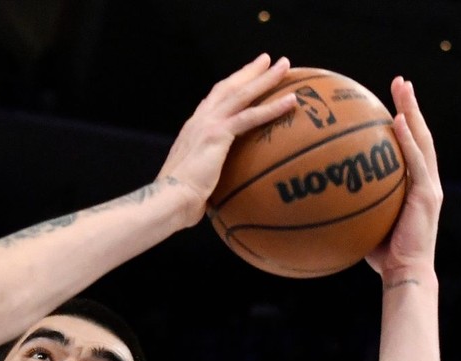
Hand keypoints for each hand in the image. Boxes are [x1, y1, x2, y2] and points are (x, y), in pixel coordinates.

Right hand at [157, 53, 297, 225]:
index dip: (230, 86)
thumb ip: (208, 176)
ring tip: (285, 66)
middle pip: (228, 88)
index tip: (244, 78)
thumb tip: (216, 192)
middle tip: (268, 59)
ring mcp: (208, 125)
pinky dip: (272, 107)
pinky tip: (291, 101)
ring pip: (242, 94)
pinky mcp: (218, 134)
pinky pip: (251, 117)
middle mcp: (199, 121)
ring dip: (265, 79)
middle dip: (248, 71)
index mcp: (193, 129)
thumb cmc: (178, 200)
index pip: (214, 100)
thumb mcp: (195, 181)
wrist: (169, 199)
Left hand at [366, 77, 442, 279]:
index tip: (388, 100)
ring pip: (422, 140)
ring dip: (412, 111)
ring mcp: (429, 185)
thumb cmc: (379, 254)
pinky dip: (407, 140)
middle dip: (411, 106)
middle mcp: (425, 180)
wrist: (404, 274)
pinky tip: (397, 121)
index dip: (401, 121)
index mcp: (413, 184)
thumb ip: (346, 203)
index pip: (408, 145)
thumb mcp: (359, 222)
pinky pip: (417, 162)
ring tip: (403, 88)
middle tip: (400, 81)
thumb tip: (310, 194)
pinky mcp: (428, 195)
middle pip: (419, 134)